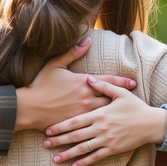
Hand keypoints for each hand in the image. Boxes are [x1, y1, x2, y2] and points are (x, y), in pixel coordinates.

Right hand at [15, 37, 136, 130]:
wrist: (29, 107)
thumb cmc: (41, 85)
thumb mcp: (55, 65)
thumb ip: (72, 53)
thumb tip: (87, 40)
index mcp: (82, 83)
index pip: (107, 81)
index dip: (122, 82)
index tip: (133, 82)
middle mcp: (86, 98)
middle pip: (110, 98)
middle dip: (124, 98)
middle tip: (137, 99)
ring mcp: (82, 112)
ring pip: (105, 112)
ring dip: (116, 112)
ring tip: (128, 113)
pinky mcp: (77, 124)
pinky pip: (94, 124)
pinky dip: (103, 123)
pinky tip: (111, 125)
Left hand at [43, 77, 166, 165]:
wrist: (151, 123)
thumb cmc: (136, 107)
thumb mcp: (120, 93)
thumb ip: (103, 86)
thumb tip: (89, 78)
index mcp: (100, 113)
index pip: (75, 121)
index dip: (60, 126)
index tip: (48, 130)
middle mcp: (101, 128)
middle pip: (75, 136)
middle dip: (59, 141)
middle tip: (45, 145)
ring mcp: (107, 140)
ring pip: (83, 148)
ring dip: (68, 154)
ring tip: (55, 158)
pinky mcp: (113, 149)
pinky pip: (96, 157)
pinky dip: (85, 162)